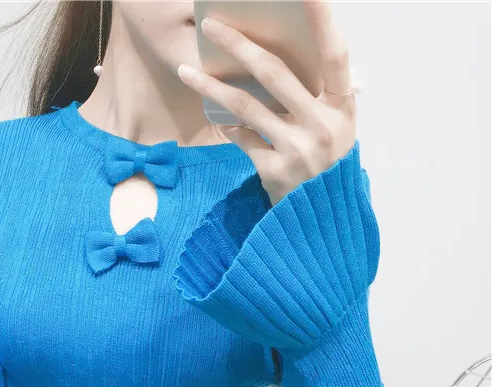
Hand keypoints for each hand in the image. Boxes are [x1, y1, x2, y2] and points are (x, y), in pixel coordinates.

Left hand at [177, 0, 356, 206]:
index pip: (335, 55)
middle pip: (275, 72)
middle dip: (239, 43)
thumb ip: (316, 97)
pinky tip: (219, 118)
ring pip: (246, 105)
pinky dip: (228, 126)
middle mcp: (324, 125)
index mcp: (344, 107)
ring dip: (212, 84)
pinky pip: (241, 137)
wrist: (322, 220)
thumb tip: (267, 58)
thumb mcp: (335, 128)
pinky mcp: (274, 169)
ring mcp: (298, 148)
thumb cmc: (326, 163)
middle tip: (211, 24)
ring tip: (187, 71)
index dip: (323, 20)